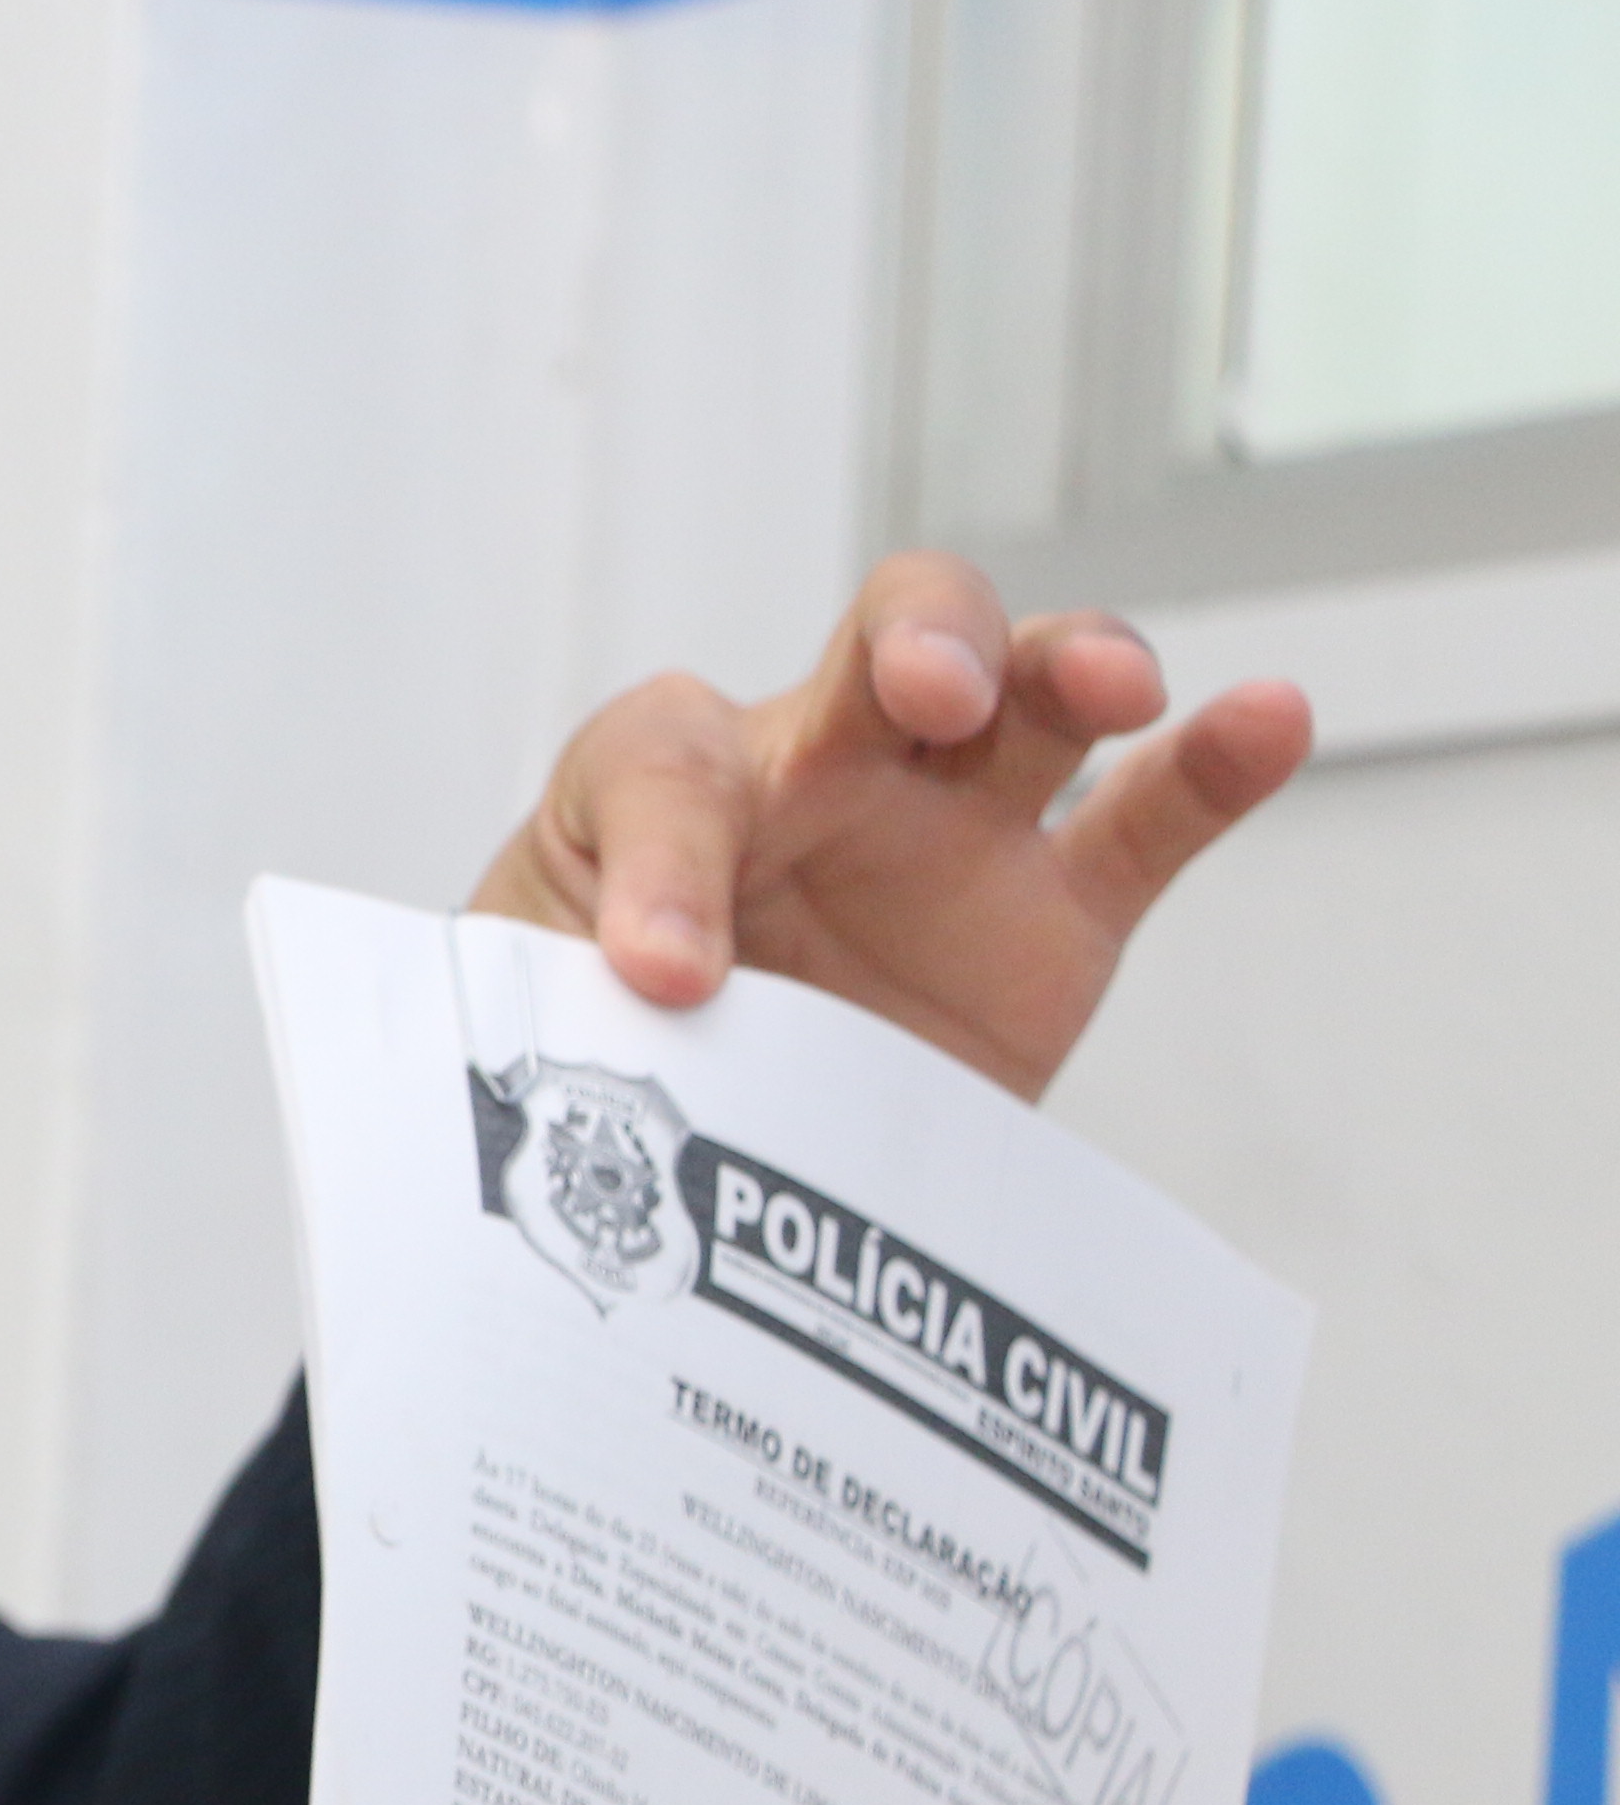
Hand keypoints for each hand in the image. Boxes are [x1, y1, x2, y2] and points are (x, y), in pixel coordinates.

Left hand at [466, 552, 1316, 1100]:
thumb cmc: (583, 1053)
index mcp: (663, 785)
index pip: (665, 762)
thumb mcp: (532, 1019)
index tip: (661, 977)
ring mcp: (949, 832)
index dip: (665, 857)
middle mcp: (821, 772)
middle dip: (918, 638)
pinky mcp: (1051, 918)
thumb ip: (562, 999)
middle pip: (889, 639)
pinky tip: (1271, 716)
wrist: (680, 1165)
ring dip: (1075, 663)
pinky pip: (1148, 823)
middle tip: (926, 694)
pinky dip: (1215, 766)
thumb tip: (638, 1014)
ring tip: (1113, 685)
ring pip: (1033, 694)